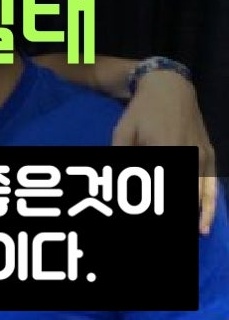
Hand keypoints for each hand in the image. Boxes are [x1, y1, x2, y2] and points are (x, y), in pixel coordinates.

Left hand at [112, 70, 216, 234]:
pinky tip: (201, 224)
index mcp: (165, 150)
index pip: (160, 188)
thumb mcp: (123, 133)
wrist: (169, 88)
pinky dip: (208, 206)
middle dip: (176, 214)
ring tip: (189, 236)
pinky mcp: (209, 155)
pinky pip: (211, 186)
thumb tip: (113, 185)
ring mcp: (202, 157)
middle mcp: (188, 157)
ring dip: (192, 215)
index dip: (154, 204)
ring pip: (199, 195)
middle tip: (175, 235)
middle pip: (183, 195)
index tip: (144, 213)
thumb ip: (120, 158)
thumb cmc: (141, 111)